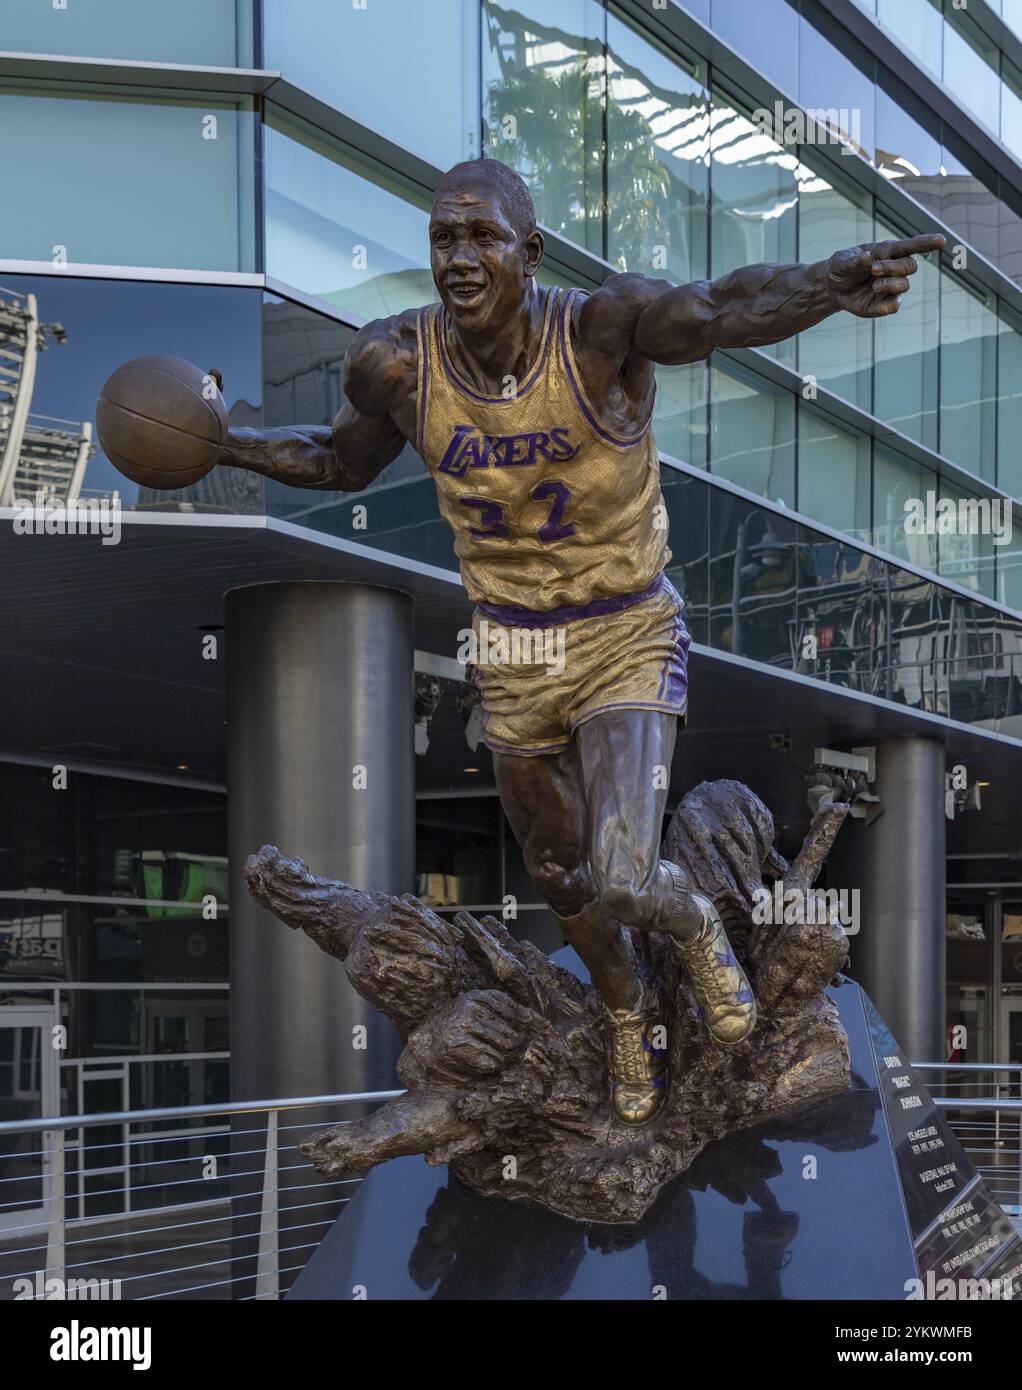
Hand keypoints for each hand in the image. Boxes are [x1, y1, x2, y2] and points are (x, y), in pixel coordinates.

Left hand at [823, 233, 945, 317]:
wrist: (831, 288)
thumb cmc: (840, 268)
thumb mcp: (841, 261)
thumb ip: (853, 260)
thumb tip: (867, 258)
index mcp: (886, 252)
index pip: (910, 246)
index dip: (926, 243)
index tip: (941, 240)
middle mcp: (893, 268)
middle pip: (910, 266)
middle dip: (894, 268)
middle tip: (874, 270)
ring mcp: (891, 287)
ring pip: (904, 286)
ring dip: (889, 284)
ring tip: (872, 285)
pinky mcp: (885, 304)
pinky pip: (894, 306)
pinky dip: (885, 304)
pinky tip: (873, 298)